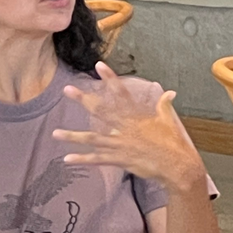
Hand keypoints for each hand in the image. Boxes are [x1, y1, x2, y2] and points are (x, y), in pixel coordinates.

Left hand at [52, 62, 205, 189]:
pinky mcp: (119, 160)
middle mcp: (124, 128)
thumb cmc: (174, 144)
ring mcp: (120, 145)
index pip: (121, 93)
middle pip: (100, 111)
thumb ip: (164, 105)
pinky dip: (82, 159)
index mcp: (136, 117)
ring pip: (91, 139)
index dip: (110, 78)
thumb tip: (170, 92)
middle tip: (67, 89)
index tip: (99, 65)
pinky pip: (96, 159)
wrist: (178, 167)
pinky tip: (67, 159)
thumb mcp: (170, 121)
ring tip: (54, 133)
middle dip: (83, 100)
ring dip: (72, 136)